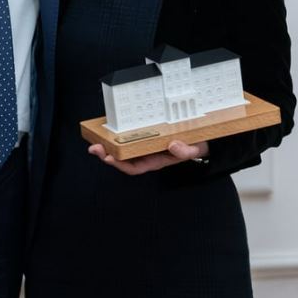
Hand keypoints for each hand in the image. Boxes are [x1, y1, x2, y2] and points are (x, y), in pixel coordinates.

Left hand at [88, 139, 208, 174]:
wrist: (202, 138)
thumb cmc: (197, 145)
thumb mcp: (196, 149)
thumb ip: (186, 151)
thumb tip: (173, 145)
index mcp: (157, 160)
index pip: (134, 167)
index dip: (120, 165)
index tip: (108, 158)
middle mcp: (148, 154)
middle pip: (123, 160)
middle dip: (107, 156)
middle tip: (94, 147)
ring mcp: (146, 145)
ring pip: (123, 149)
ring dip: (109, 146)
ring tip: (96, 140)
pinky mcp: (146, 134)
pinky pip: (129, 138)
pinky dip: (118, 135)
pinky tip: (109, 130)